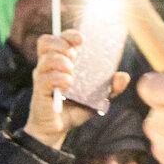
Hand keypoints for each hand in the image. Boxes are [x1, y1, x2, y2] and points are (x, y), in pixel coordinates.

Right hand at [24, 31, 128, 150]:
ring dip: (62, 63)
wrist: (59, 129)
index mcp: (61, 61)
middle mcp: (48, 66)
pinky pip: (46, 79)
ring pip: (46, 59)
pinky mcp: (39, 91)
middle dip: (62, 45)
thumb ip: (111, 87)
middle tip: (74, 58)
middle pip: (46, 42)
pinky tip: (68, 85)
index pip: (59, 38)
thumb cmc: (75, 107)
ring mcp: (42, 78)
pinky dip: (59, 79)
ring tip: (72, 75)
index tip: (82, 40)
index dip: (69, 34)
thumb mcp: (97, 96)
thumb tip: (123, 76)